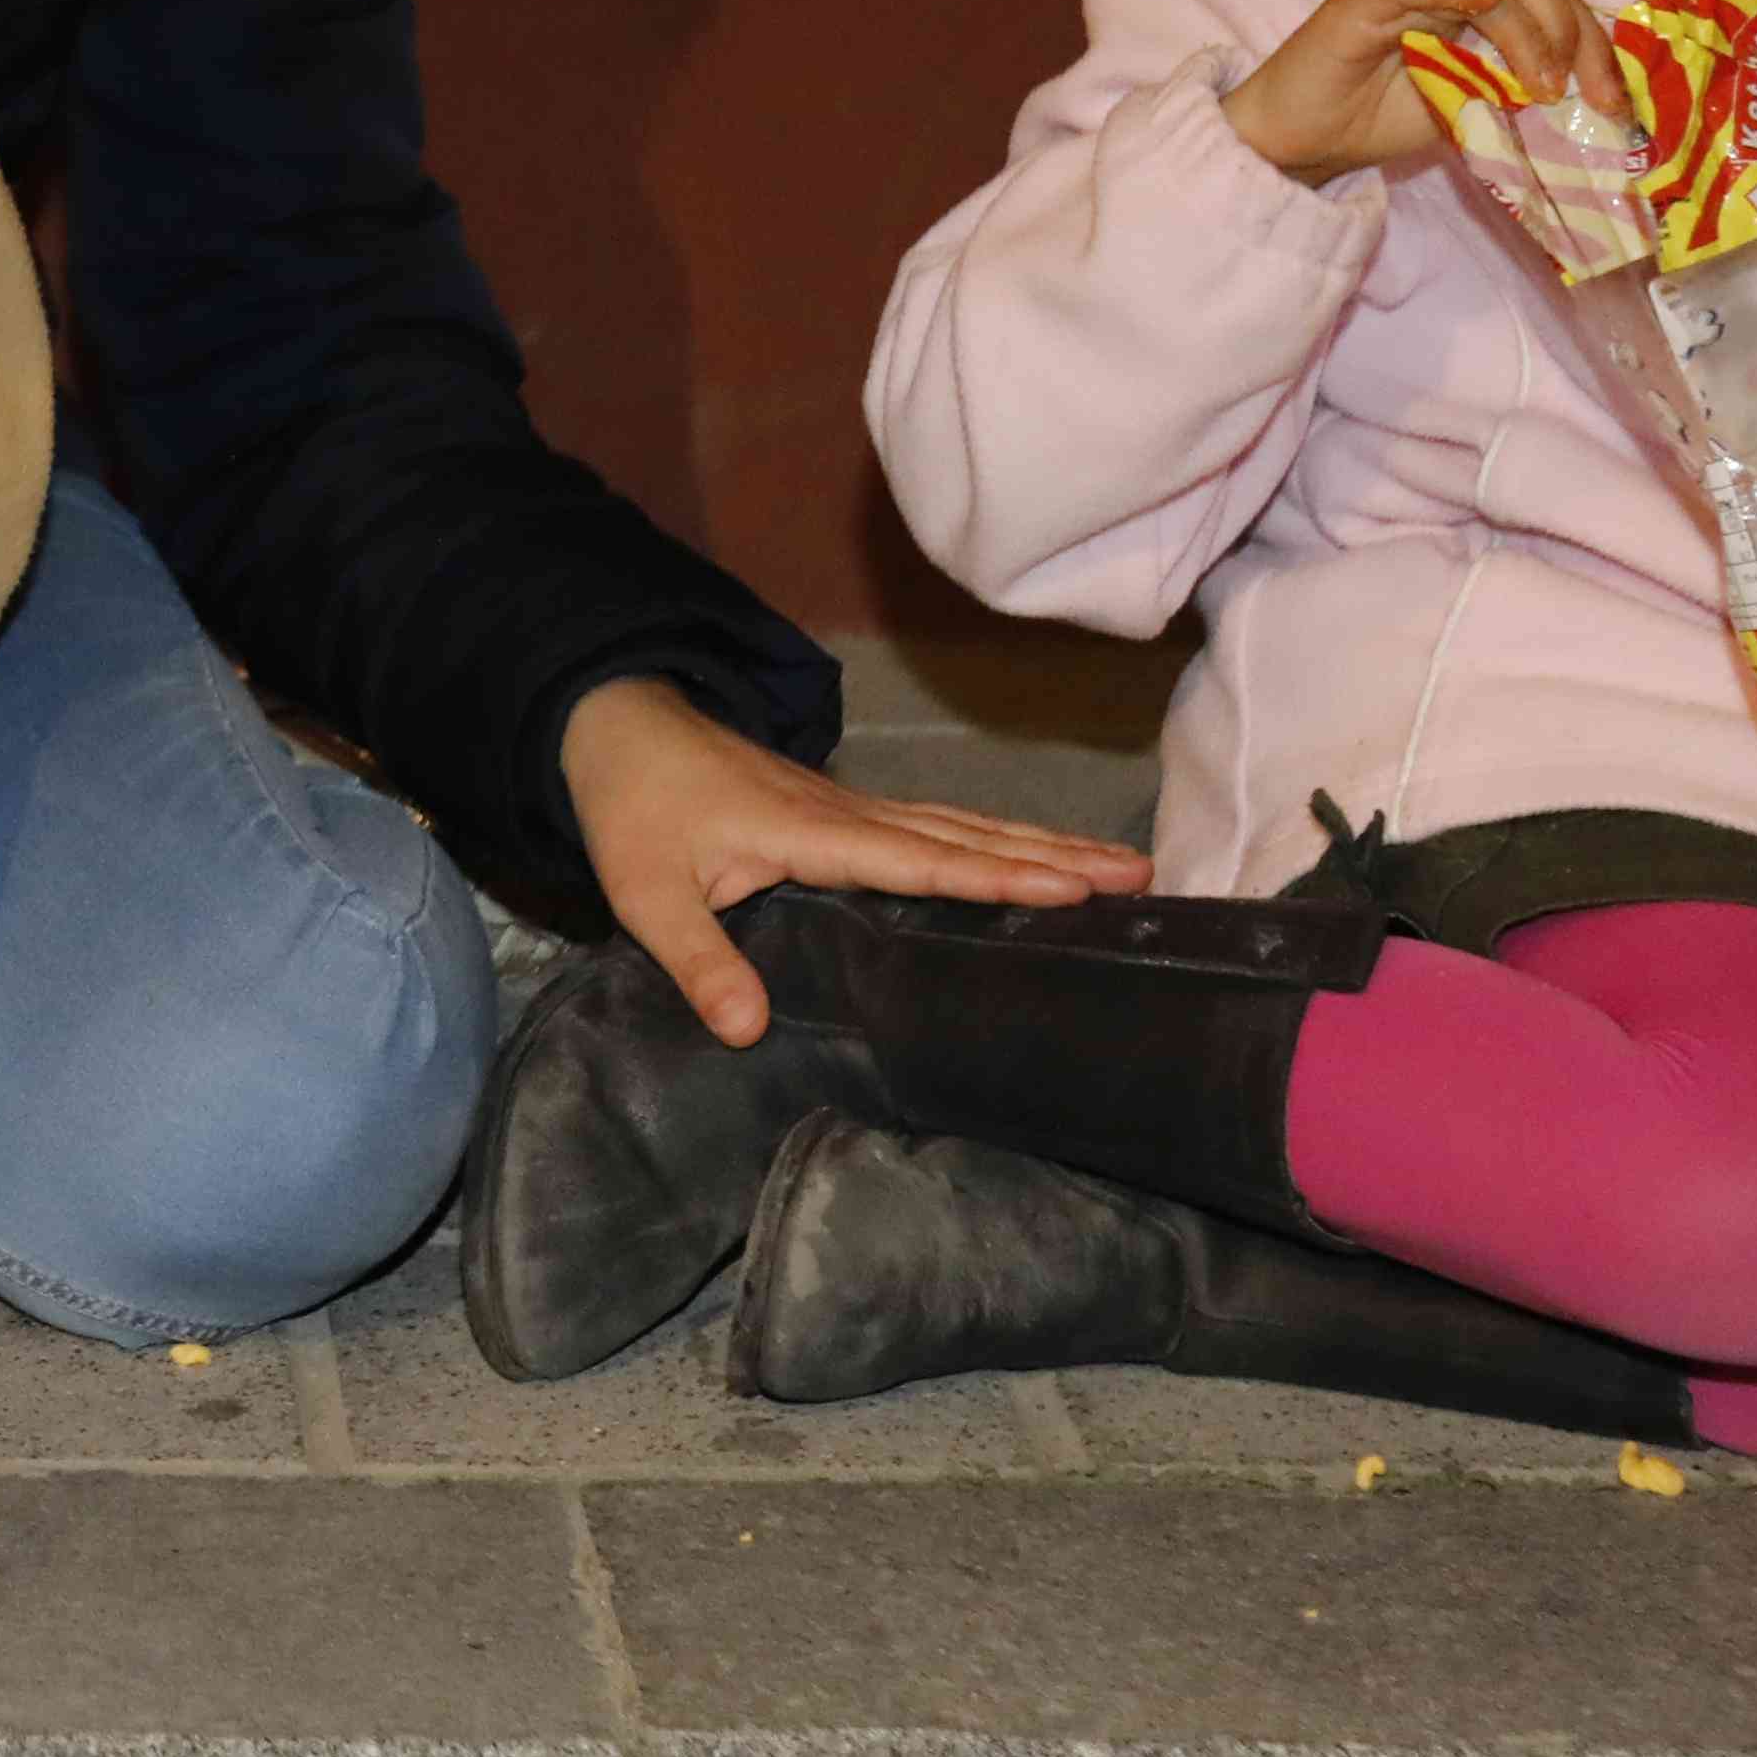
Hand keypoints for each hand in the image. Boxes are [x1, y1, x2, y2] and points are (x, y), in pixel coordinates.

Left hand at [559, 676, 1152, 1051]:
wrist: (615, 727)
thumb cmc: (632, 808)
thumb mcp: (646, 893)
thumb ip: (698, 960)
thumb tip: (749, 1030)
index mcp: (811, 833)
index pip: (920, 860)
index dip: (997, 874)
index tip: (1075, 887)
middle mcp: (848, 816)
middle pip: (967, 836)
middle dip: (1055, 855)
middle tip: (1141, 874)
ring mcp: (850, 809)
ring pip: (961, 826)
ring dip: (1039, 843)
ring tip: (1120, 864)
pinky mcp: (843, 814)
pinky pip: (937, 828)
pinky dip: (995, 840)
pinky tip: (1031, 855)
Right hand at [1224, 0, 1600, 185]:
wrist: (1296, 141)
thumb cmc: (1373, 121)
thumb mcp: (1470, 108)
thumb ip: (1516, 90)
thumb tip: (1586, 104)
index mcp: (1470, 0)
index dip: (1594, 44)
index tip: (1614, 104)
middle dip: (1576, 30)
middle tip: (1585, 95)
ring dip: (1534, 27)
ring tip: (1541, 87)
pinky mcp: (1365, 0)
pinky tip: (1487, 6)